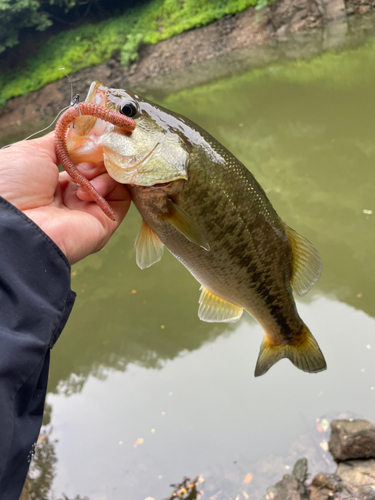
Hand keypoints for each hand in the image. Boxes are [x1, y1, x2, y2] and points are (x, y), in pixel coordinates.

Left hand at [0, 132, 130, 264]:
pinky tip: (93, 186)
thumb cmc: (14, 186)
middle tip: (86, 155)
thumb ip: (62, 140)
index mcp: (52, 182)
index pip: (83, 159)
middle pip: (100, 167)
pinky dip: (112, 184)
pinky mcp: (105, 222)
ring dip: (101, 169)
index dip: (89, 145)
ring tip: (82, 175)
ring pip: (113, 179)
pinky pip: (121, 196)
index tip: (92, 134)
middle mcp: (72, 197)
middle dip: (97, 155)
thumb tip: (84, 129)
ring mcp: (89, 210)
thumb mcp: (33, 151)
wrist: (16, 223)